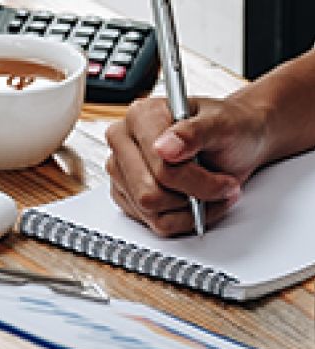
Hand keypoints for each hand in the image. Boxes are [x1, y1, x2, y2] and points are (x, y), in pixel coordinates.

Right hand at [105, 96, 269, 235]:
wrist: (235, 141)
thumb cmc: (229, 128)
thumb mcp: (222, 123)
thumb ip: (193, 132)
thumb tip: (164, 148)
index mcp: (139, 117)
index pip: (160, 167)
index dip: (197, 180)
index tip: (224, 179)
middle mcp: (123, 143)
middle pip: (149, 194)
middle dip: (192, 196)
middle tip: (221, 187)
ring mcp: (122, 171)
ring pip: (151, 212)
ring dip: (189, 210)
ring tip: (211, 192)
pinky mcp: (127, 195)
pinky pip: (155, 222)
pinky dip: (184, 219)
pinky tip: (197, 200)